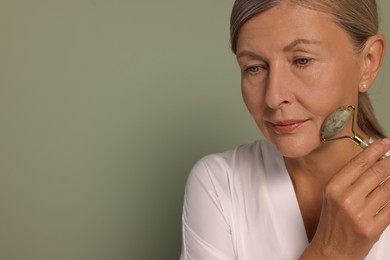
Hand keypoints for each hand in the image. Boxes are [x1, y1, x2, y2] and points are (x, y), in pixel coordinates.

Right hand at [301, 139, 389, 258]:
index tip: (385, 142)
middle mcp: (346, 199)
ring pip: (388, 189)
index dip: (375, 150)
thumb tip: (371, 162)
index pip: (358, 163)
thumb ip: (350, 179)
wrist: (332, 250)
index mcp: (333, 188)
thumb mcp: (333, 197)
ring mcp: (360, 214)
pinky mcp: (373, 228)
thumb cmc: (333, 223)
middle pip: (376, 173)